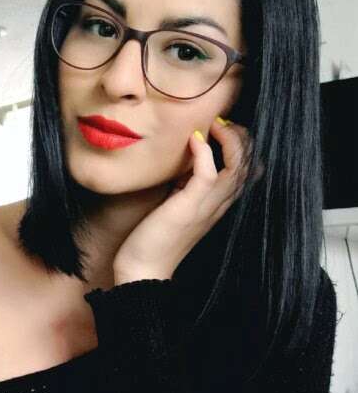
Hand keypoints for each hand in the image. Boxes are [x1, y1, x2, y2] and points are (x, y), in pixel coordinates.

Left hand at [113, 118, 264, 279]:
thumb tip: (188, 155)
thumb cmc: (155, 237)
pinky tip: (194, 140)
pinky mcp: (189, 208)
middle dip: (242, 136)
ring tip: (215, 126)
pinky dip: (204, 152)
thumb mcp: (177, 202)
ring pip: (238, 166)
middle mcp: (219, 204)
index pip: (248, 169)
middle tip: (221, 123)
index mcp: (218, 203)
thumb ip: (187, 182)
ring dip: (230, 139)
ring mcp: (207, 206)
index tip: (221, 129)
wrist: (143, 269)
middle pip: (250, 163)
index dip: (242, 144)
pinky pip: (208, 174)